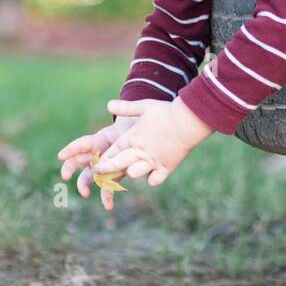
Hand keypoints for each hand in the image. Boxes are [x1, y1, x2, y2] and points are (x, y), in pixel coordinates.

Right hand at [56, 112, 139, 210]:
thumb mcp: (126, 130)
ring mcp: (101, 167)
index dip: (71, 149)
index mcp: (97, 141)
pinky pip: (106, 188)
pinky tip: (108, 206)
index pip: (81, 144)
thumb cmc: (130, 131)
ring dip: (84, 186)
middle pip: (76, 162)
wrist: (137, 139)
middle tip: (65, 176)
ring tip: (85, 194)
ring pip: (87, 177)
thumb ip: (125, 136)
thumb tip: (124, 134)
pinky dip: (106, 198)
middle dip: (69, 169)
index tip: (60, 156)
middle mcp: (94, 155)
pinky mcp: (111, 176)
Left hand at [90, 98, 213, 196]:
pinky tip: (152, 174)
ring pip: (133, 174)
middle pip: (117, 164)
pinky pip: (154, 180)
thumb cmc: (166, 112)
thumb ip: (126, 107)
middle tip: (100, 172)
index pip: (112, 151)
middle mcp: (140, 151)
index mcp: (132, 137)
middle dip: (106, 169)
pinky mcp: (166, 167)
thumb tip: (108, 105)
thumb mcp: (145, 106)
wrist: (188, 122)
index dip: (104, 157)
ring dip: (130, 172)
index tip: (97, 162)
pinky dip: (152, 179)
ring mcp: (152, 161)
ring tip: (130, 169)